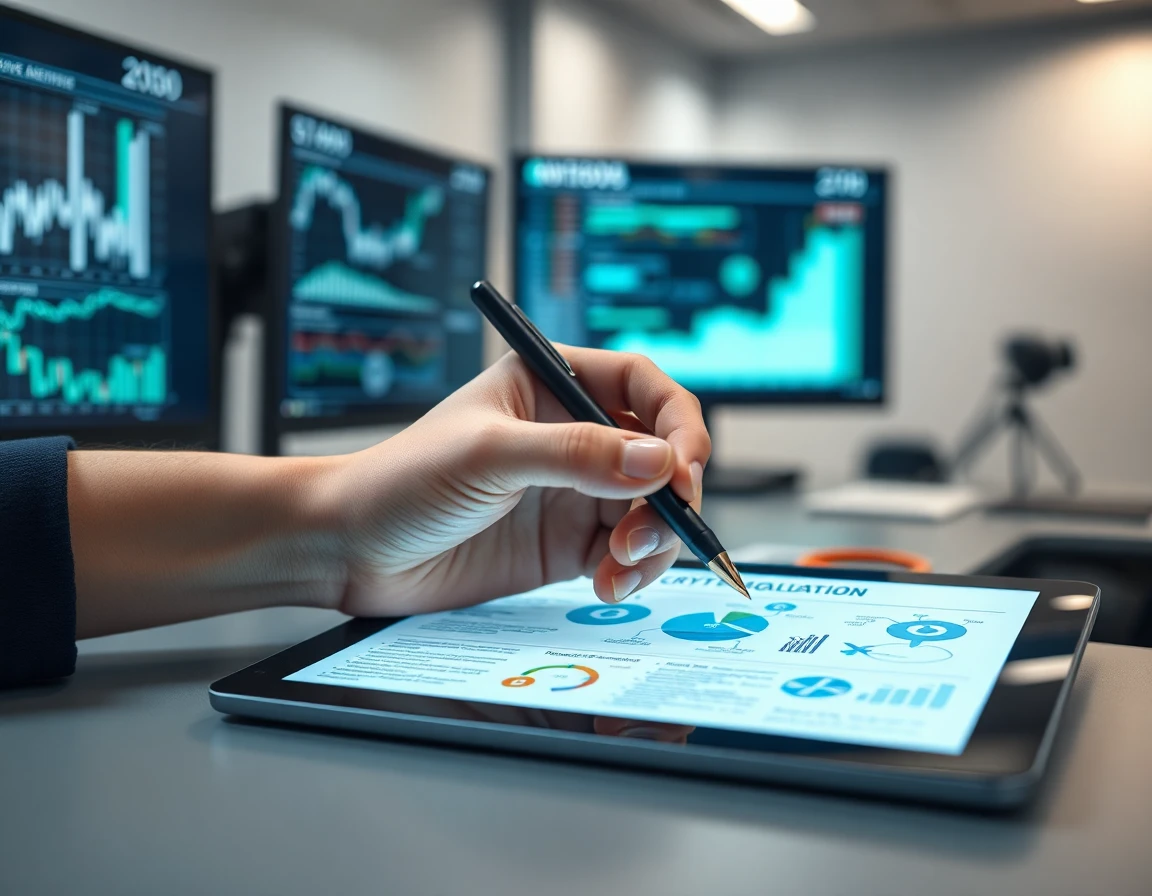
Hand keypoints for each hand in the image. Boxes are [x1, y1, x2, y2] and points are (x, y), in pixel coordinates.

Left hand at [326, 347, 710, 616]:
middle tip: (656, 528)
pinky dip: (632, 570)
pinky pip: (625, 552)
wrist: (353, 552)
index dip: (676, 423)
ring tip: (620, 566)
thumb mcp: (488, 455)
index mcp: (550, 385)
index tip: (683, 466)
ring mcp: (571, 491)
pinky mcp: (565, 543)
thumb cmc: (400, 480)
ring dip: (654, 538)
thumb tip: (656, 460)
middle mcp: (570, 434)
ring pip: (650, 508)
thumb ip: (574, 454)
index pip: (642, 386)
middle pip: (659, 453)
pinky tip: (607, 585)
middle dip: (671, 493)